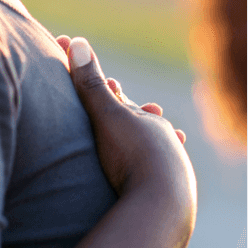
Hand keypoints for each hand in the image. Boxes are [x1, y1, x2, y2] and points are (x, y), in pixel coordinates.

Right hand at [56, 36, 196, 222]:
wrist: (164, 205)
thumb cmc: (133, 156)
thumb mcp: (107, 116)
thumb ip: (91, 84)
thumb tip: (77, 41)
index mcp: (147, 121)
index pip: (120, 100)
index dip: (106, 88)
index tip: (100, 82)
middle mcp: (162, 141)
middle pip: (139, 122)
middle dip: (130, 112)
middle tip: (124, 99)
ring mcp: (169, 168)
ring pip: (153, 147)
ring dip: (144, 140)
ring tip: (151, 128)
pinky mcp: (169, 196)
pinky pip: (159, 175)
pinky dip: (155, 167)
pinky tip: (155, 169)